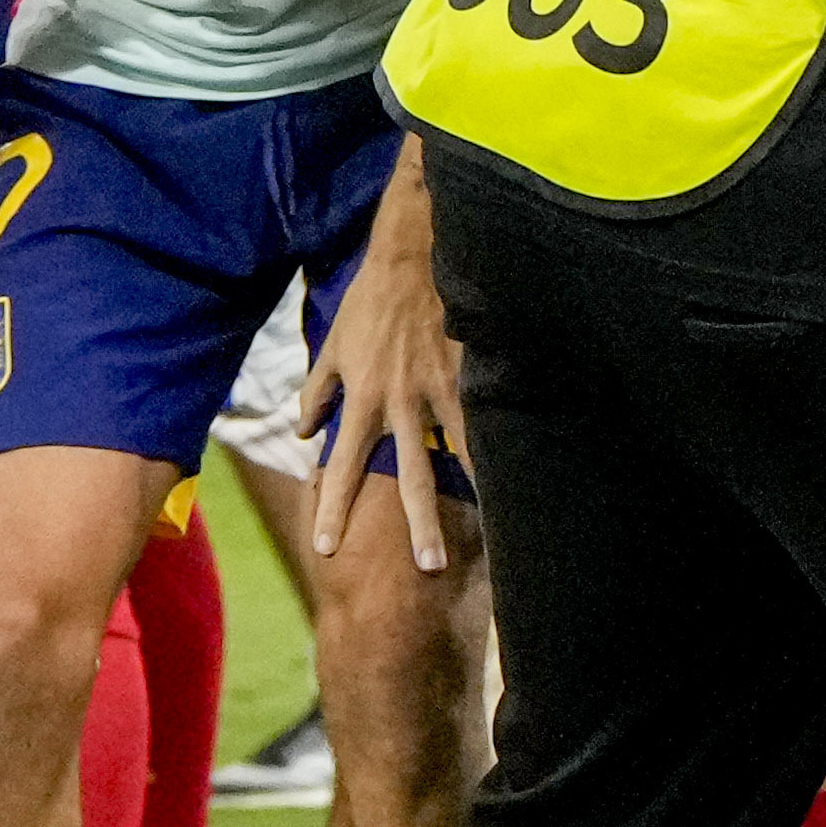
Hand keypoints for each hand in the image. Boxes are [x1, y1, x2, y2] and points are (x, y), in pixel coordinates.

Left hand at [298, 157, 466, 572]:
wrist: (411, 258)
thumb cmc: (369, 303)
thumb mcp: (332, 348)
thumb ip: (317, 394)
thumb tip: (305, 433)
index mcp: (362, 401)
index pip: (341, 467)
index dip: (333, 508)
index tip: (326, 547)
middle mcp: (400, 405)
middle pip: (410, 478)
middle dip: (420, 524)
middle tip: (428, 568)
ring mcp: (438, 392)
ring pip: (459, 454)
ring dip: (477, 494)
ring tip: (498, 531)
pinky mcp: (468, 374)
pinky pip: (484, 418)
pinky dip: (500, 446)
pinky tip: (520, 474)